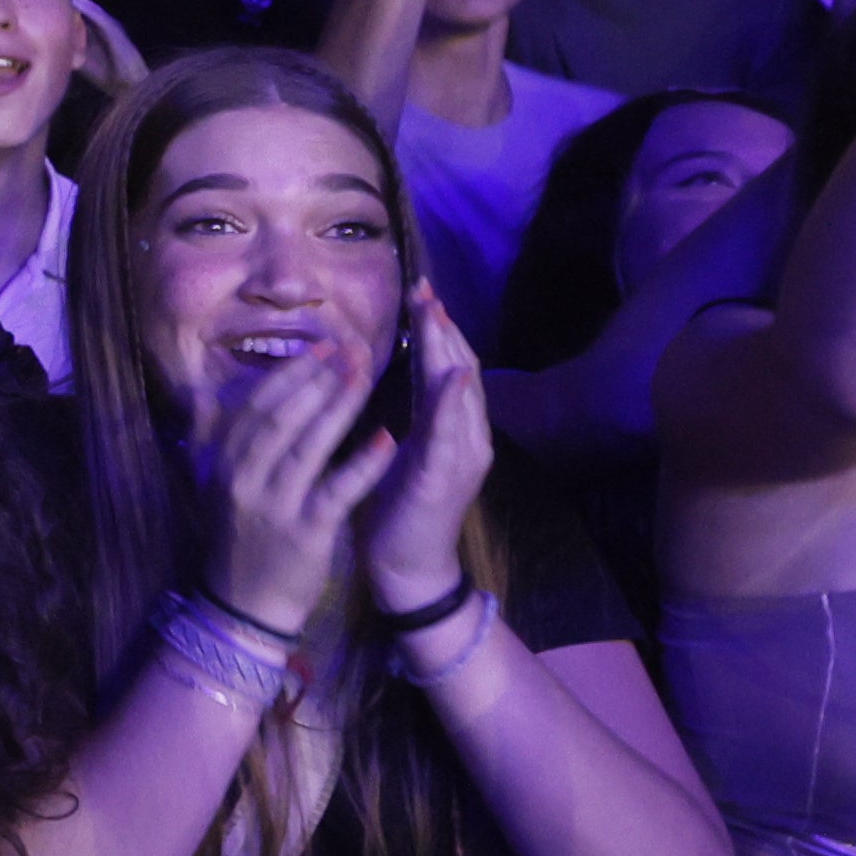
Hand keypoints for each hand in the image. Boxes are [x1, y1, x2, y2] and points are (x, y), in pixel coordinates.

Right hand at [192, 321, 397, 640]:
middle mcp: (245, 479)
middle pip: (284, 417)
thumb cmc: (239, 538)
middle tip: (354, 348)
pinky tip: (387, 437)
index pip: (258, 406)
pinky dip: (364, 463)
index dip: (291, 373)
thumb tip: (203, 392)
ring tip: (368, 373)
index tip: (323, 344)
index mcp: (225, 463)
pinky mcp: (306, 533)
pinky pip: (338, 490)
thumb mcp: (217, 485)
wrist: (246, 604)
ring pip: (310, 445)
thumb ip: (213, 439)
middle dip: (320, 378)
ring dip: (341, 405)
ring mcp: (275, 506)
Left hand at [351, 283, 491, 628]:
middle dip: (443, 328)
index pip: (448, 366)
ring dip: (449, 351)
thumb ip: (406, 412)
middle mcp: (467, 437)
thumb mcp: (400, 448)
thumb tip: (387, 370)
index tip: (419, 292)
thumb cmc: (399, 508)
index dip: (437, 329)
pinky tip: (452, 375)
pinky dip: (455, 403)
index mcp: (452, 429)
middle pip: (460, 369)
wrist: (408, 567)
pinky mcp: (448, 478)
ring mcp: (463, 456)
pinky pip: (454, 435)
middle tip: (426, 288)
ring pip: (462, 394)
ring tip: (438, 313)